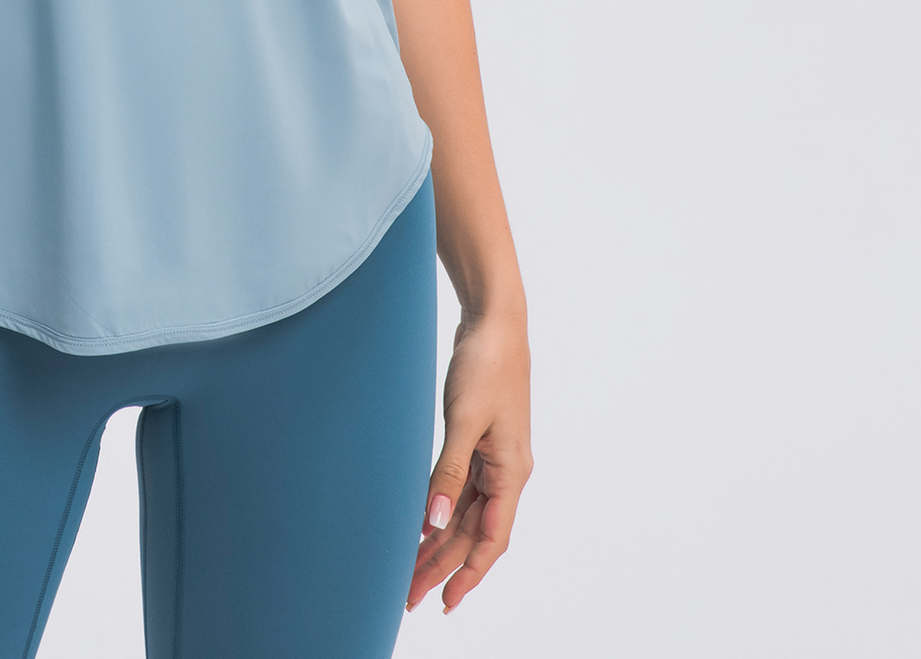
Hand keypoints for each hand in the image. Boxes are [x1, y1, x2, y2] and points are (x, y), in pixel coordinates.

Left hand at [408, 303, 531, 616]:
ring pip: (467, 513)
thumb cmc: (486, 364)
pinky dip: (442, 508)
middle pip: (474, 532)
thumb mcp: (464, 420)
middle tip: (409, 594)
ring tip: (409, 568)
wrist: (493, 320)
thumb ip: (450, 472)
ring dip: (440, 541)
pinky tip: (421, 522)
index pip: (491, 539)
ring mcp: (493, 456)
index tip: (444, 602)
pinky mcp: (479, 440)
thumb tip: (437, 521)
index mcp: (511, 472)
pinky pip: (462, 488)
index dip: (468, 574)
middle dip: (443, 565)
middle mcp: (507, 471)